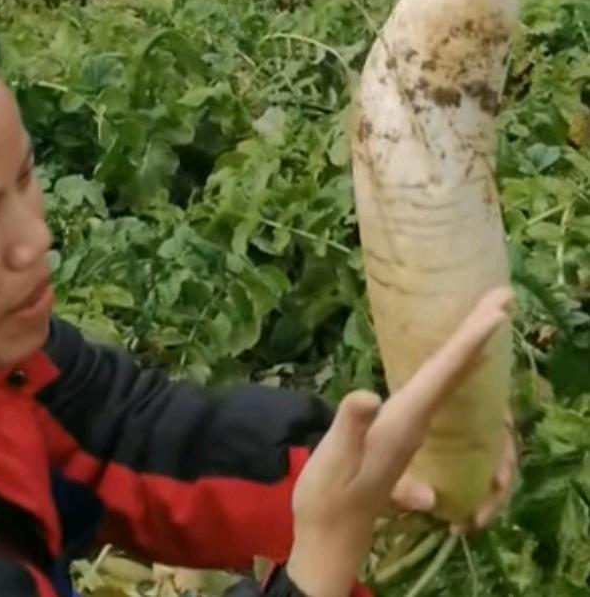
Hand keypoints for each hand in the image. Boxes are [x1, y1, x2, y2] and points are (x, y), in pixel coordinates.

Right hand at [286, 287, 513, 596]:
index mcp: (405, 422)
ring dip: (470, 349)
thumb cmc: (330, 495)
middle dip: (480, 335)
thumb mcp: (335, 458)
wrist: (331, 534)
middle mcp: (417, 423)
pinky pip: (437, 391)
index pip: (445, 374)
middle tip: (503, 298)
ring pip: (450, 382)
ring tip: (486, 320)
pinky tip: (452, 363)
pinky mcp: (401, 433)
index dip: (470, 340)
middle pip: (456, 373)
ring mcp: (412, 430)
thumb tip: (368, 396)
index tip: (497, 310)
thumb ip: (352, 427)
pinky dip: (451, 369)